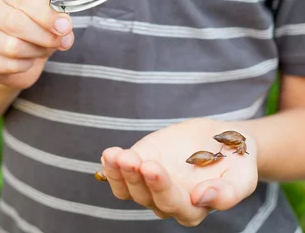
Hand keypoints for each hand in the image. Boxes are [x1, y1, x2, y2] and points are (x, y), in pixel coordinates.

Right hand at [0, 0, 73, 89]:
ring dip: (36, 51)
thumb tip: (64, 26)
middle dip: (44, 35)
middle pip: (15, 22)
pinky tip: (28, 59)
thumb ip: (56, 17)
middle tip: (62, 41)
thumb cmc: (33, 25)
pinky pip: (9, 65)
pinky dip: (26, 65)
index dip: (46, 14)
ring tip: (44, 49)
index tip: (65, 26)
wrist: (15, 54)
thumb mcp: (46, 15)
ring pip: (12, 46)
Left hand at [101, 118, 257, 226]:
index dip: (162, 189)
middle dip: (138, 179)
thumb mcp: (242, 177)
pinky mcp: (141, 164)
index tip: (154, 168)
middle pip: (148, 197)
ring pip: (130, 189)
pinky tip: (109, 154)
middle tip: (134, 160)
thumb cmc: (236, 162)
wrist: (223, 140)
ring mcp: (152, 184)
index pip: (174, 205)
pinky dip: (112, 167)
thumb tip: (202, 198)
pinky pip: (121, 175)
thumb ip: (227, 193)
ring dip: (120, 173)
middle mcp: (169, 201)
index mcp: (194, 209)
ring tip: (115, 155)